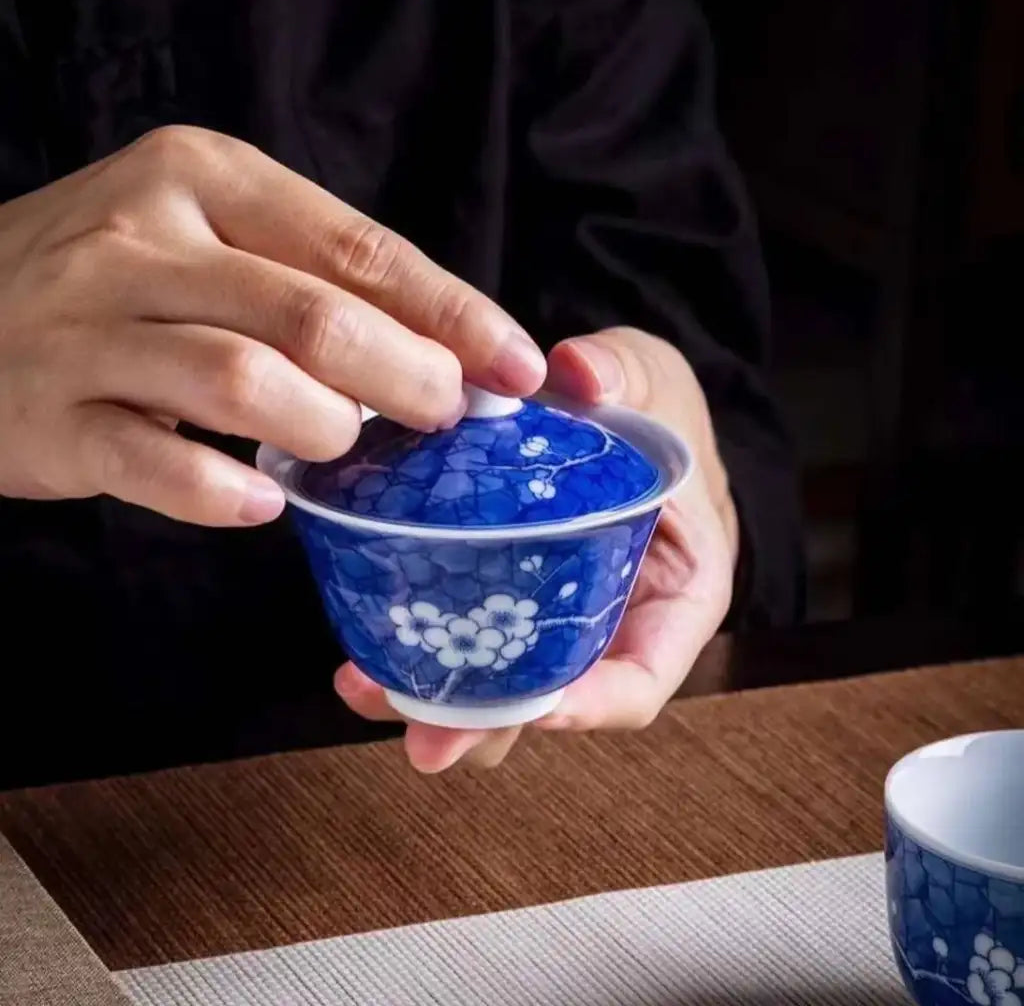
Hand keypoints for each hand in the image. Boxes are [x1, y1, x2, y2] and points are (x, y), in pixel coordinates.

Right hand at [0, 126, 543, 524]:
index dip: (453, 314)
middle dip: (408, 378)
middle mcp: (144, 242)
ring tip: (350, 454)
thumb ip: (310, 278)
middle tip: (448, 419)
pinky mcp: (52, 417)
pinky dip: (222, 491)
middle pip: (314, 316)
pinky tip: (264, 505)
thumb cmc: (115, 282)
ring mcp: (90, 331)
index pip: (359, 249)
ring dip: (323, 430)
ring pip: (242, 383)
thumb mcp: (208, 236)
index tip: (518, 367)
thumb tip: (444, 349)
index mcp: (204, 181)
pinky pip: (155, 462)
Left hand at [335, 326, 736, 770]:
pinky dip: (420, 643)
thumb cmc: (654, 407)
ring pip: (502, 684)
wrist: (618, 409)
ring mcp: (553, 616)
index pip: (643, 677)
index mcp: (675, 593)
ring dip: (439, 700)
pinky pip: (467, 632)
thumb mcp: (651, 377)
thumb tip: (578, 374)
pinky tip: (363, 640)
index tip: (540, 706)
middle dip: (490, 726)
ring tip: (368, 691)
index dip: (594, 703)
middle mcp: (612, 623)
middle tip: (425, 741)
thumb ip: (622, 373)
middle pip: (556, 700)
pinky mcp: (503, 595)